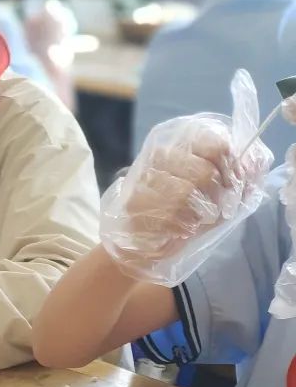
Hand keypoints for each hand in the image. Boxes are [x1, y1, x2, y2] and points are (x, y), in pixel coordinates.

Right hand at [101, 110, 271, 284]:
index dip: (232, 166)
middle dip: (218, 196)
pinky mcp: (134, 204)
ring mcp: (143, 180)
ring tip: (196, 220)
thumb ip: (237, 177)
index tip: (234, 184)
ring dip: (200, 214)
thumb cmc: (184, 214)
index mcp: (180, 145)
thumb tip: (253, 165)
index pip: (215, 144)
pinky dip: (184, 227)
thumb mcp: (217, 193)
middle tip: (216, 208)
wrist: (141, 242)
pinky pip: (170, 215)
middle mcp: (158, 157)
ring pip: (186, 194)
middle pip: (204, 172)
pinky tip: (181, 229)